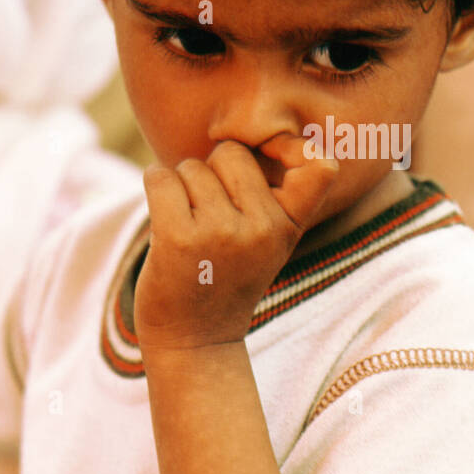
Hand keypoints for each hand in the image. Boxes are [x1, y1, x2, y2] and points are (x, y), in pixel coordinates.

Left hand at [134, 135, 339, 352]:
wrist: (196, 340)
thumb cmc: (226, 278)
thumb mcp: (268, 242)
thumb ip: (268, 196)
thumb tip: (242, 133)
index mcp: (290, 226)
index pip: (319, 166)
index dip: (293, 146)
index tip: (274, 154)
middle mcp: (263, 228)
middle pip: (231, 152)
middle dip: (211, 171)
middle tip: (209, 214)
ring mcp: (222, 233)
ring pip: (191, 167)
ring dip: (180, 188)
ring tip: (188, 228)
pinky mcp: (179, 239)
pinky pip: (160, 177)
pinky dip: (155, 187)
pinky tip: (162, 217)